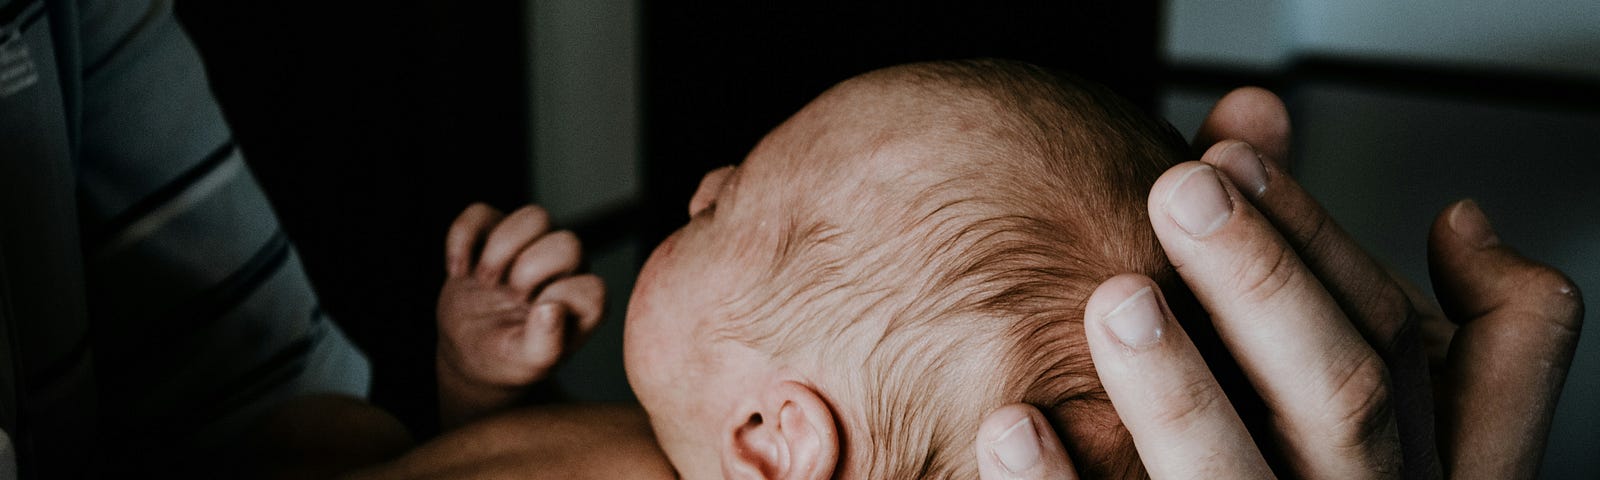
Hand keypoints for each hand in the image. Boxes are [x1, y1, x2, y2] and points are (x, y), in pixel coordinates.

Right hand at [436, 203, 604, 428]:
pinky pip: (480, 212)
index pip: (592, 287)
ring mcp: (529, 246)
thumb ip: (546, 345)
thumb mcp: (527, 363)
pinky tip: (459, 271)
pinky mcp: (492, 234)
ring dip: (503, 248)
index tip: (534, 318)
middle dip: (531, 271)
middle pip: (568, 243)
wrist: (469, 350)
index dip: (560, 299)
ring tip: (485, 281)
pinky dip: (463, 238)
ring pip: (534, 216)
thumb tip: (551, 309)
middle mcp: (564, 269)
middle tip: (509, 296)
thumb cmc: (508, 358)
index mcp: (581, 302)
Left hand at [974, 88, 1582, 478]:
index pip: (1392, 338)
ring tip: (1114, 299)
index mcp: (1409, 452)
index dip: (1314, 237)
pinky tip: (1012, 425)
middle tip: (1180, 191)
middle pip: (1342, 401)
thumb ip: (1282, 243)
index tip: (1226, 154)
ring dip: (1177, 392)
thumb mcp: (1310, 357)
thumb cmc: (1259, 441)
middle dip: (1265, 286)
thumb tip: (1252, 110)